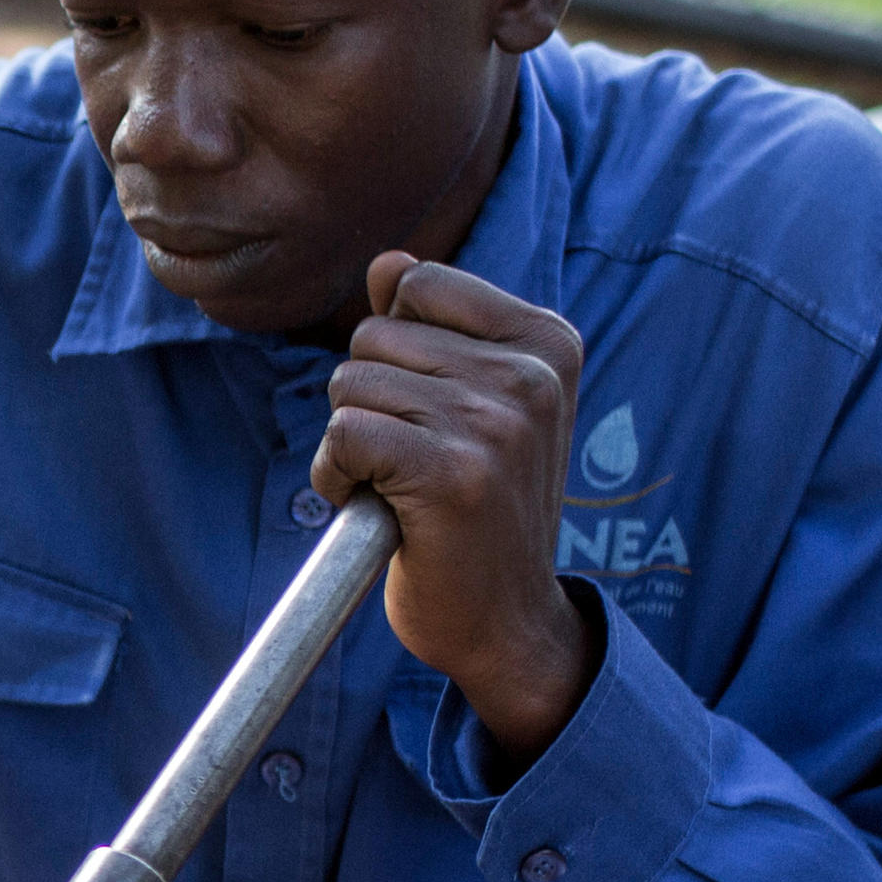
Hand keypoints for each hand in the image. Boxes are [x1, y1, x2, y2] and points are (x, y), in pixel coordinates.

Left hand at [315, 251, 594, 764]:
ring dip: (351, 441)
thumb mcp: (474, 401)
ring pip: (350, 385)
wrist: (506, 618)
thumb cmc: (478, 506)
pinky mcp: (452, 474)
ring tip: (401, 485)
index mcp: (547, 340)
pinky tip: (376, 506)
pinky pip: (342, 435)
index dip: (394, 348)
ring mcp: (496, 423)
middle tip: (415, 458)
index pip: (418, 283)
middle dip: (369, 399)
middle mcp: (531, 374)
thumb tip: (386, 263)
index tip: (430, 408)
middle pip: (373, 336)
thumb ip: (432, 328)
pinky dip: (334, 475)